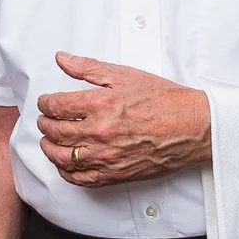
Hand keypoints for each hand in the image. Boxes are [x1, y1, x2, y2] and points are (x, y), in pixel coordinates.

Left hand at [36, 53, 210, 187]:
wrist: (193, 127)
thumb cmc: (165, 100)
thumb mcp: (125, 75)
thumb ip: (88, 68)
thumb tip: (61, 59)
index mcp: (100, 103)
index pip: (56, 106)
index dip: (45, 103)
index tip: (45, 103)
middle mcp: (99, 131)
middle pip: (55, 131)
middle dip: (45, 124)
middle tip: (45, 120)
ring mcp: (106, 156)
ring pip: (62, 157)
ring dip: (49, 148)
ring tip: (49, 141)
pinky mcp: (115, 174)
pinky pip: (80, 179)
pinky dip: (66, 172)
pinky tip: (65, 164)